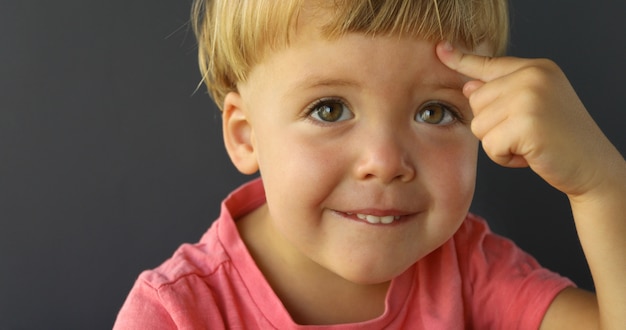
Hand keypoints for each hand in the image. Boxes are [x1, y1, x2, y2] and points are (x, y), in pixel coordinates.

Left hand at [436, 41, 619, 197]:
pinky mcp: (526, 123)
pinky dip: (505, 157)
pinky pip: (490, 145)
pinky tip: (529, 154)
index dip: (461, 59)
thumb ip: (502, 93)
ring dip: (499, 143)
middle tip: (526, 133)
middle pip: (476, 102)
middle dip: (493, 126)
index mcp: (536, 68)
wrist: (592, 167)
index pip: (489, 63)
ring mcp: (529, 97)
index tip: (440, 49)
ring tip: (529, 143)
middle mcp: (532, 76)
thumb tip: (469, 86)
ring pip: (479, 125)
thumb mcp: (534, 107)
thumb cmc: (562, 140)